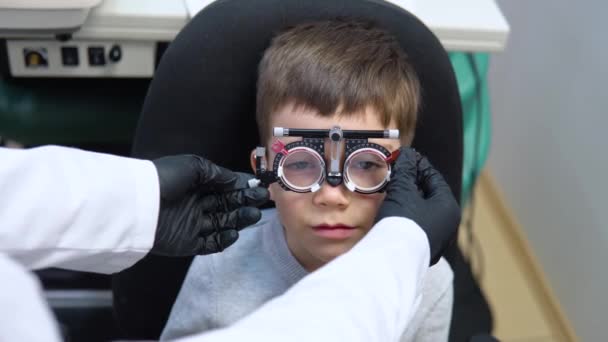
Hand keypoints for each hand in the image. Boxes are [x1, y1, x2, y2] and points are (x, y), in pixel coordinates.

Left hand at [151, 155, 268, 255]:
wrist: (138, 204)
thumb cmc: (164, 179)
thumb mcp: (193, 167)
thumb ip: (218, 174)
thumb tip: (239, 181)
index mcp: (195, 185)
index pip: (224, 187)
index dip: (242, 187)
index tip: (259, 186)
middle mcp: (195, 204)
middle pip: (226, 205)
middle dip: (244, 202)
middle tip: (262, 199)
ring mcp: (192, 224)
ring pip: (222, 224)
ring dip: (239, 220)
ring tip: (254, 215)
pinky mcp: (187, 243)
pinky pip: (210, 243)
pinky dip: (224, 239)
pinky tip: (235, 232)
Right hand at [376, 147, 459, 264]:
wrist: (393, 260)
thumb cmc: (402, 223)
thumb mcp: (402, 190)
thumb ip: (405, 169)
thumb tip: (406, 154)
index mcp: (449, 207)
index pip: (434, 178)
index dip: (417, 166)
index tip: (402, 159)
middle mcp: (448, 224)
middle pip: (429, 195)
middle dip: (411, 183)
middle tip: (394, 174)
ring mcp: (437, 239)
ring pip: (422, 211)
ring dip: (408, 199)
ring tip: (391, 191)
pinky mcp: (424, 250)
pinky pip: (416, 226)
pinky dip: (406, 215)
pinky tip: (393, 212)